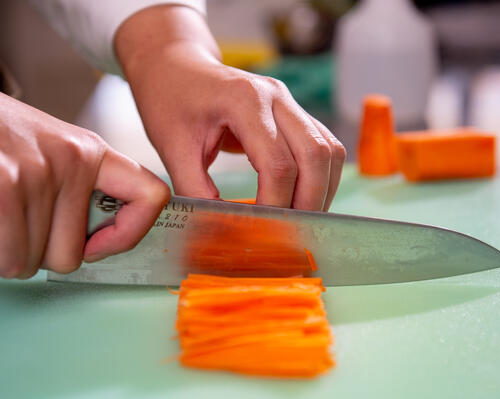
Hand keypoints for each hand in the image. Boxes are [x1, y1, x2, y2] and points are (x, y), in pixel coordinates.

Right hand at [0, 64, 169, 278]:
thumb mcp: (42, 153)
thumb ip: (68, 195)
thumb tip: (88, 248)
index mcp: (89, 151)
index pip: (151, 195)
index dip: (131, 233)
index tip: (100, 245)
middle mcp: (75, 160)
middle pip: (73, 255)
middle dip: (32, 251)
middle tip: (6, 221)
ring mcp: (43, 175)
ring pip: (34, 262)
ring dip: (1, 248)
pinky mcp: (5, 192)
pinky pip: (8, 260)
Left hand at [115, 6, 345, 210]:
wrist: (175, 67)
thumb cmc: (170, 101)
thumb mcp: (173, 148)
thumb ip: (197, 191)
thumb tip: (225, 232)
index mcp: (245, 100)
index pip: (278, 164)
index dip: (274, 205)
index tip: (261, 232)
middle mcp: (276, 97)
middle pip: (316, 156)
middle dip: (309, 202)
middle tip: (291, 235)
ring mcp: (289, 102)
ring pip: (329, 151)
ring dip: (321, 191)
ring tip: (300, 221)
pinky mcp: (294, 113)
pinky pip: (324, 146)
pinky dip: (320, 178)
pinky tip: (302, 200)